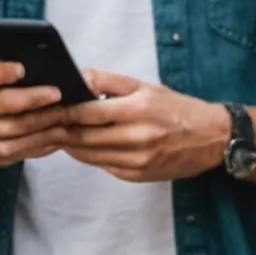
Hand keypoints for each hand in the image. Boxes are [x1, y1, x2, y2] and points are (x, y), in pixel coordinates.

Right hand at [0, 54, 84, 169]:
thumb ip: (11, 69)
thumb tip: (45, 61)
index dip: (3, 71)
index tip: (22, 69)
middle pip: (6, 103)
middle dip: (34, 98)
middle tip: (58, 93)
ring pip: (19, 128)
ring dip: (46, 121)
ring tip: (68, 113)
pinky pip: (24, 148)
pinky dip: (45, 140)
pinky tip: (61, 132)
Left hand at [59, 69, 229, 182]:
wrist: (212, 139)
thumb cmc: (177, 108)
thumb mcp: (146, 86)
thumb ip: (110, 82)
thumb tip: (79, 78)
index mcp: (138, 110)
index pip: (88, 113)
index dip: (63, 112)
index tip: (47, 108)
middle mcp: (137, 138)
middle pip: (83, 137)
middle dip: (60, 130)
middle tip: (43, 123)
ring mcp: (137, 161)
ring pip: (89, 155)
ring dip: (70, 145)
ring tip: (57, 134)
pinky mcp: (137, 176)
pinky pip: (103, 166)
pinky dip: (89, 156)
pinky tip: (81, 146)